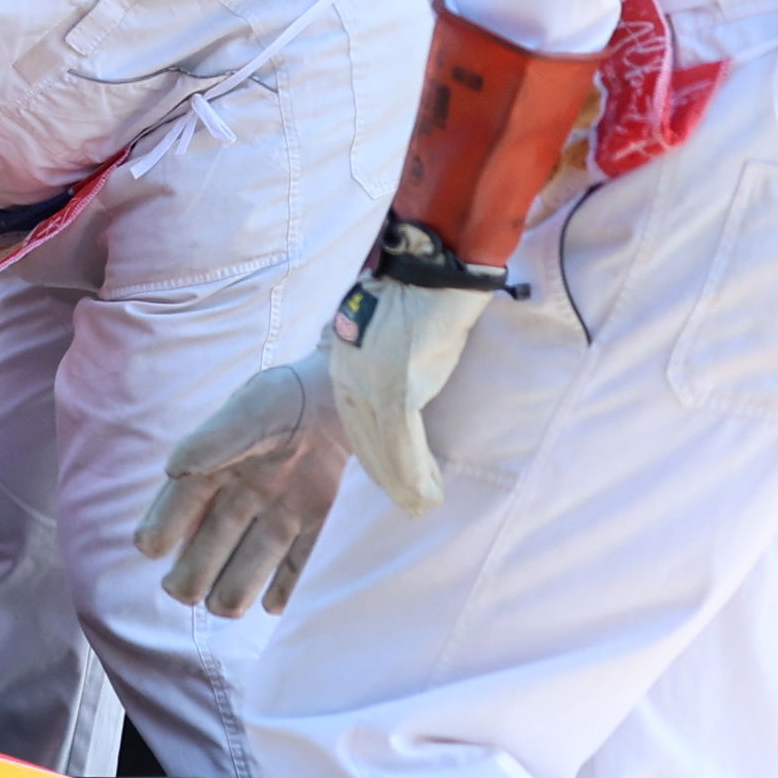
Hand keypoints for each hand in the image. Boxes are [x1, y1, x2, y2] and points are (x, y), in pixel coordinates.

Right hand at [139, 356, 348, 615]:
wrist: (353, 389)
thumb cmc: (293, 394)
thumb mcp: (251, 411)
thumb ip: (215, 441)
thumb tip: (173, 471)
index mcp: (219, 463)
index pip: (182, 501)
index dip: (163, 525)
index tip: (149, 548)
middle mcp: (245, 490)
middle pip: (213, 538)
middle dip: (195, 568)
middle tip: (183, 592)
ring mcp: (282, 505)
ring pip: (253, 554)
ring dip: (236, 582)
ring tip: (224, 608)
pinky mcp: (317, 514)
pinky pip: (300, 556)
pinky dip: (287, 582)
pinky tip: (273, 607)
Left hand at [326, 271, 492, 513]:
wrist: (433, 271)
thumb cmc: (422, 297)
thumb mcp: (396, 336)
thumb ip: (391, 362)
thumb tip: (407, 379)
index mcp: (345, 365)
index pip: (356, 422)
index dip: (374, 454)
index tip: (389, 476)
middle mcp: (349, 377)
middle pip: (364, 440)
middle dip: (385, 475)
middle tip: (408, 503)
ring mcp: (370, 384)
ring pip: (382, 447)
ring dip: (402, 483)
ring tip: (420, 506)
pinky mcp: (395, 387)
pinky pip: (401, 440)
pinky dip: (414, 472)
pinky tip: (427, 493)